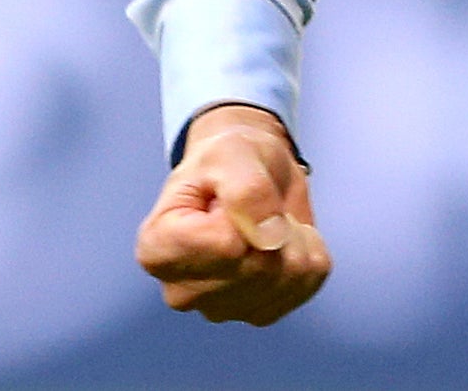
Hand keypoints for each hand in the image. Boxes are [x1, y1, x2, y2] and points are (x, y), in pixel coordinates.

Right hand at [135, 104, 330, 324]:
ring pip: (288, 279)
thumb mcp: (231, 154)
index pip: (227, 247)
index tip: (230, 198)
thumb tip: (269, 238)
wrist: (245, 170)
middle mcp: (182, 291)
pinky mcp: (257, 312)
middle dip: (276, 226)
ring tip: (269, 220)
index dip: (246, 214)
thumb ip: (246, 191)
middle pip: (260, 269)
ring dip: (295, 238)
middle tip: (258, 205)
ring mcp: (220, 308)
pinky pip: (307, 284)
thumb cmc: (224, 161)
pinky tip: (283, 239)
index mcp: (159, 250)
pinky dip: (308, 254)